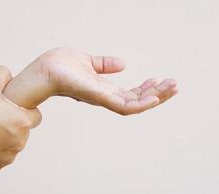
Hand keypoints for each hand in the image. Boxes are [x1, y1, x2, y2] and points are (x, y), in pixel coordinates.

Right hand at [0, 66, 41, 172]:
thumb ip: (4, 74)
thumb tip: (11, 76)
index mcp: (22, 122)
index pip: (37, 116)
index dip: (26, 110)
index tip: (13, 109)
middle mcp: (19, 142)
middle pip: (24, 130)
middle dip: (14, 123)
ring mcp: (8, 156)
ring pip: (14, 143)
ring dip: (6, 137)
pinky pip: (2, 155)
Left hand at [5, 47, 177, 114]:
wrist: (43, 70)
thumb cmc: (60, 66)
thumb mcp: (88, 62)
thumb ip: (105, 65)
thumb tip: (124, 64)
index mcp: (104, 89)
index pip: (130, 94)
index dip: (146, 89)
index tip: (159, 79)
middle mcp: (105, 97)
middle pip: (136, 101)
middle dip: (157, 94)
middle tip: (175, 85)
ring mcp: (102, 99)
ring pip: (135, 105)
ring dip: (155, 98)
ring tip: (173, 88)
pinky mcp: (98, 98)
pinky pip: (123, 106)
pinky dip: (141, 103)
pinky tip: (155, 96)